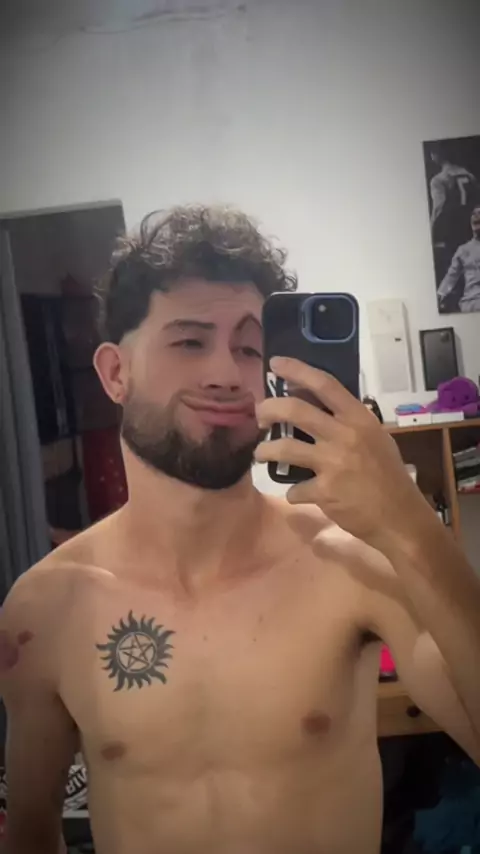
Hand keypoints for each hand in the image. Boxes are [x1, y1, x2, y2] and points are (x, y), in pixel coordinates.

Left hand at [255, 357, 427, 546]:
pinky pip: (295, 489)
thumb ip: (347, 423)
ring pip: (284, 448)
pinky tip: (299, 494)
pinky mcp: (324, 491)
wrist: (400, 517)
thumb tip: (315, 408)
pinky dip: (293, 492)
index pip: (325, 384)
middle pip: (295, 410)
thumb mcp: (375, 439)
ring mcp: (333, 463)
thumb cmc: (388, 475)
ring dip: (264, 450)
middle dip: (269, 408)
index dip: (297, 370)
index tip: (276, 364)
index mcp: (359, 419)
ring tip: (261, 453)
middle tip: (260, 415)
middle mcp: (344, 435)